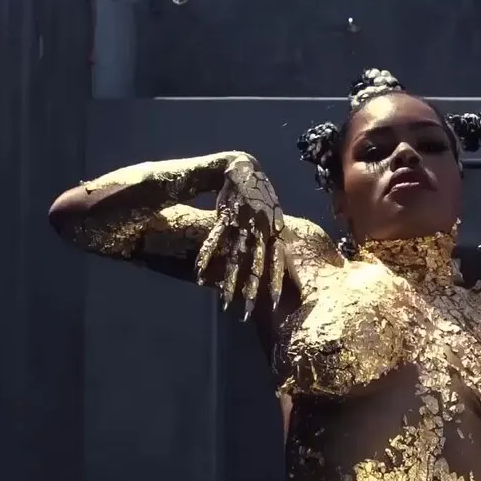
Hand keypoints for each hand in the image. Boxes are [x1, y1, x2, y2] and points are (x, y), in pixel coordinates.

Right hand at [196, 153, 285, 319]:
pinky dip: (207, 255)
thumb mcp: (272, 213)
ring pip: (235, 258)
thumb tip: (280, 253)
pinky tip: (200, 272)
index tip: (276, 303)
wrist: (243, 167)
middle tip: (248, 313)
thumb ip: (274, 234)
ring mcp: (241, 224)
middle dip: (252, 290)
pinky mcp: (225, 217)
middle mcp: (259, 230)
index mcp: (273, 230)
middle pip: (255, 265)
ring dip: (229, 281)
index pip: (277, 260)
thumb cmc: (259, 194)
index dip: (276, 281)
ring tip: (224, 302)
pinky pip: (215, 239)